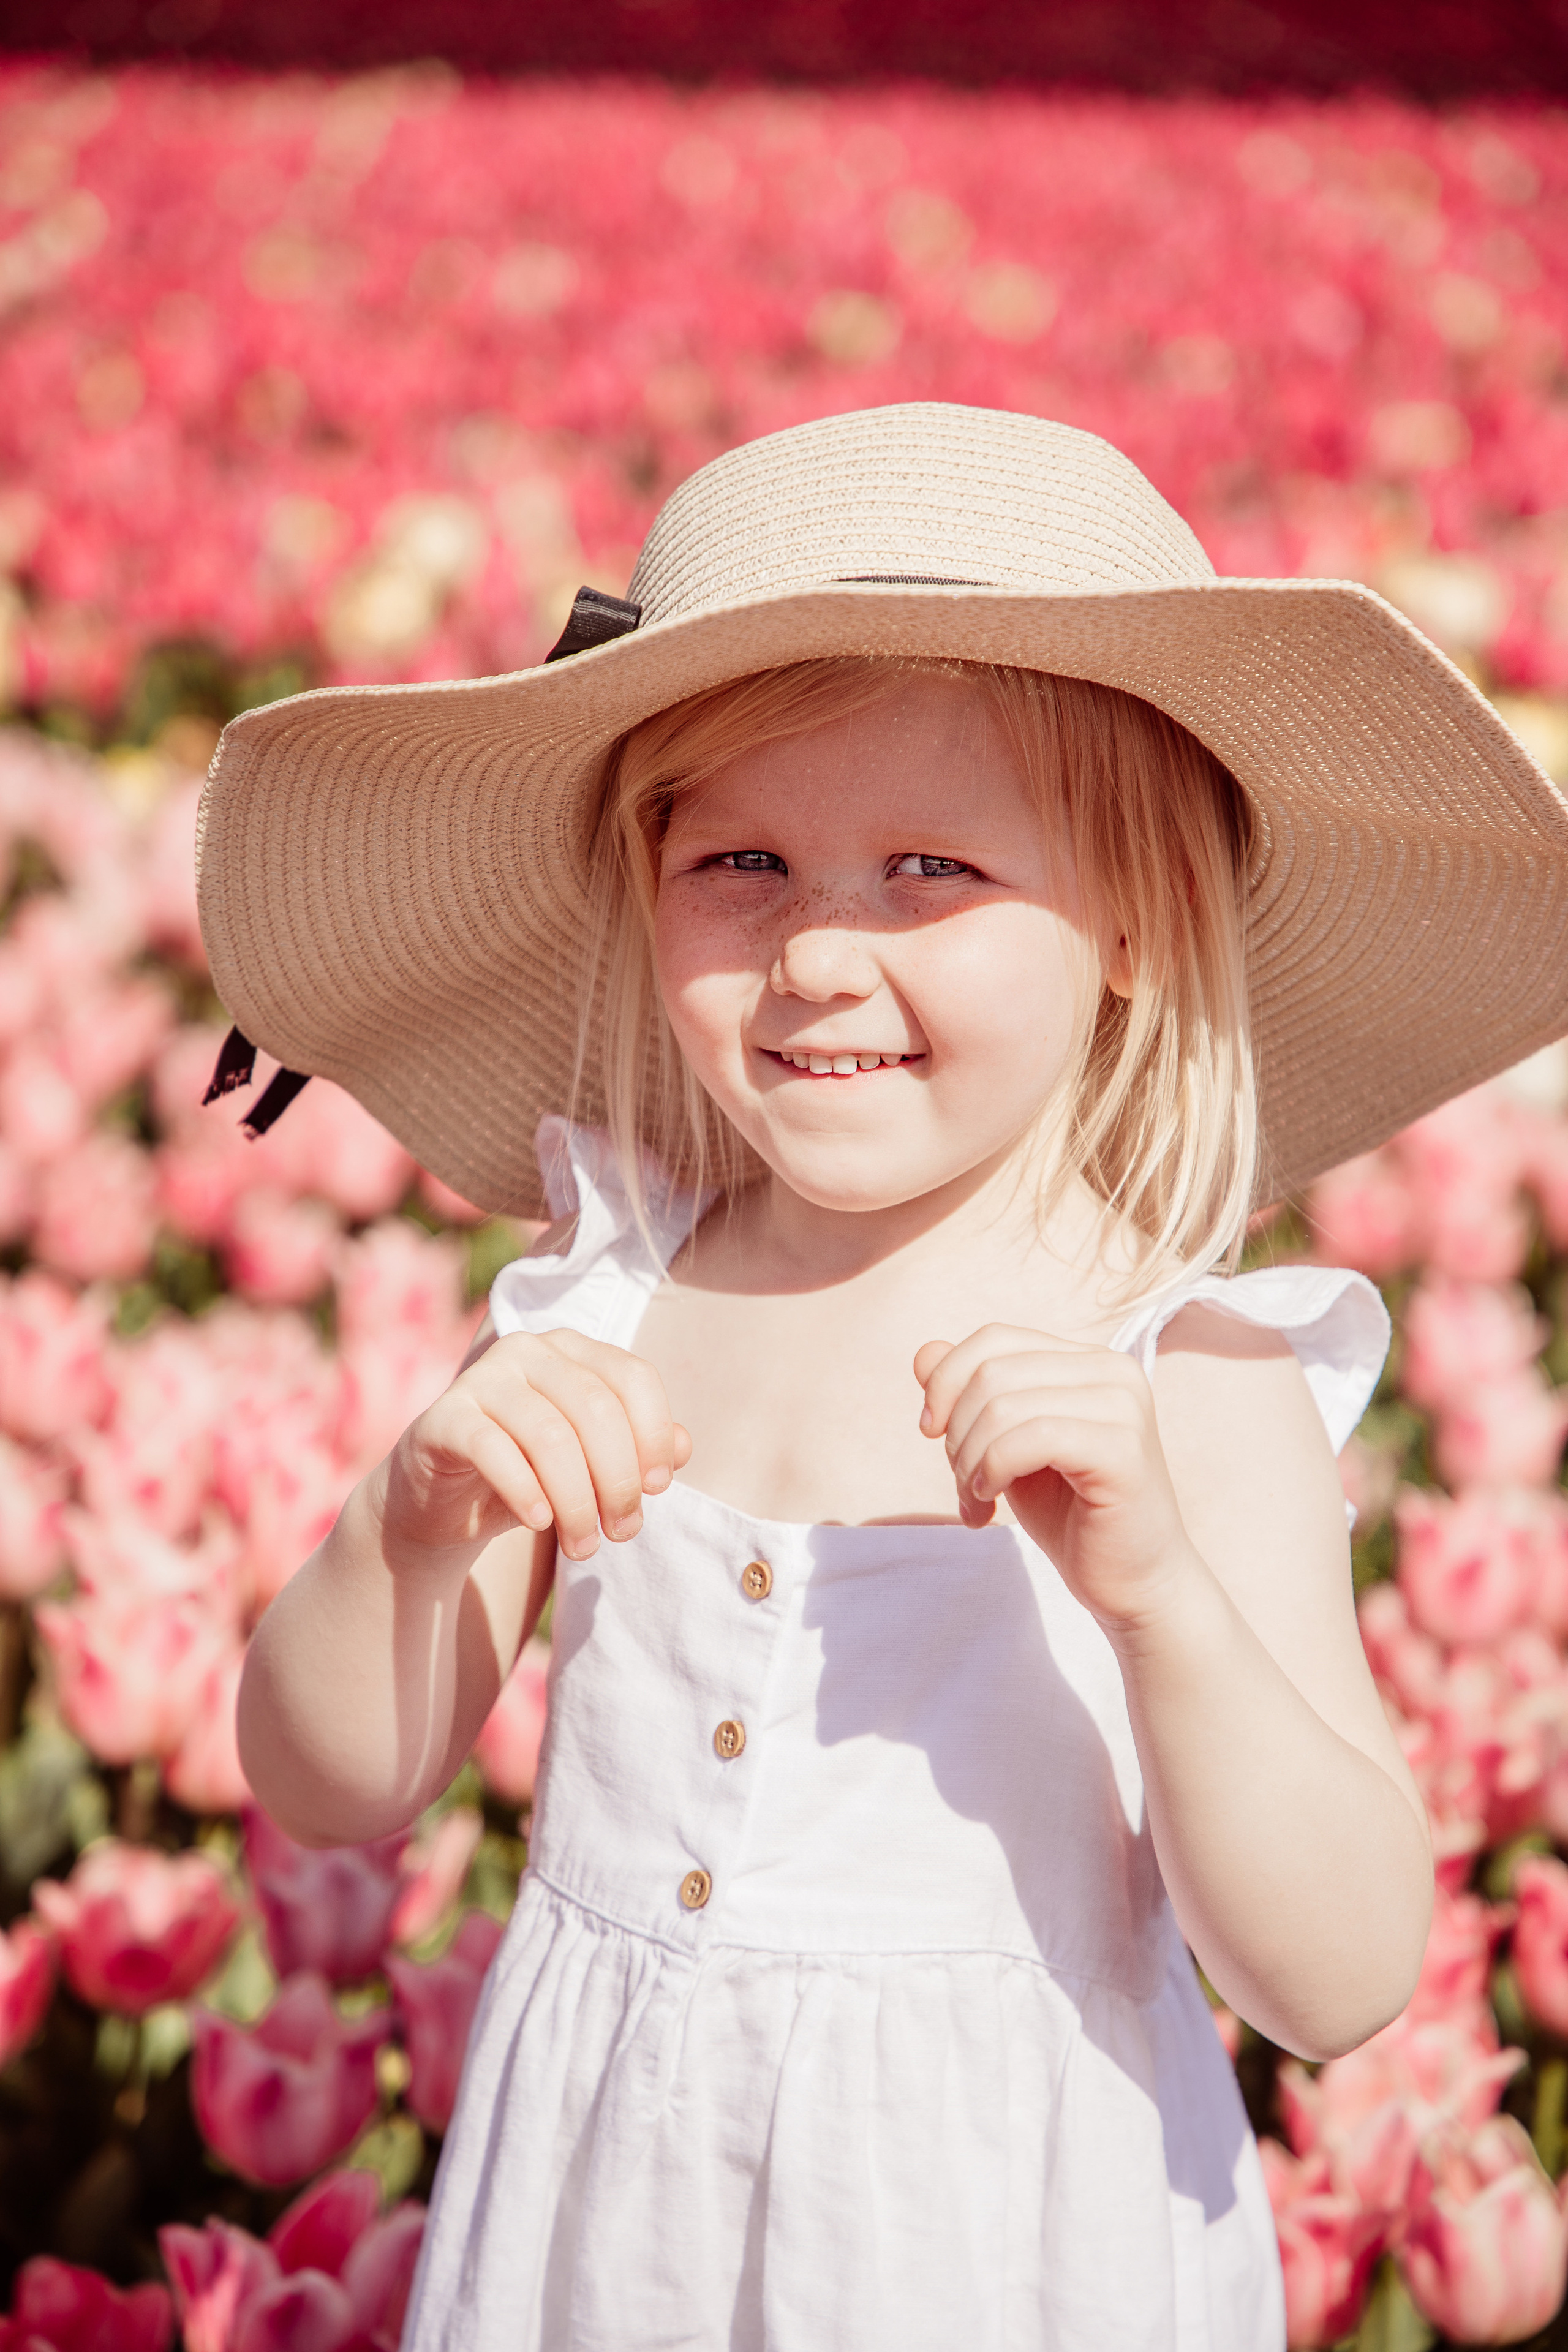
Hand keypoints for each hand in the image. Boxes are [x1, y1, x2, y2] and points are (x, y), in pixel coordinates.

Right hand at [380, 1330, 690, 1566]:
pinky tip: (538, 1522)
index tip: (657, 1490)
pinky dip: (525, 1491)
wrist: (443, 1503)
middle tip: (621, 1533)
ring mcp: (482, 1378)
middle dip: (618, 1481)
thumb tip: (683, 1448)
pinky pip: (493, 1450)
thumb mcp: (591, 1464)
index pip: (633, 1378)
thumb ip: (638, 1450)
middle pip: (597, 1409)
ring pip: (550, 1435)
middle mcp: (528, 1350)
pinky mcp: (443, 1418)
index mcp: (572, 1349)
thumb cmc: (531, 1475)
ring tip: (583, 1546)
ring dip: (576, 1502)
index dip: (654, 1436)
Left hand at [915, 1325, 1192, 1627]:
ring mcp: (1123, 1406)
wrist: (1131, 1583)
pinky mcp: (1123, 1448)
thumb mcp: (1004, 1445)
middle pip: (992, 1372)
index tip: (931, 1432)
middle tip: (964, 1483)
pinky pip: (1032, 1438)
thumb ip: (969, 1396)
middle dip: (957, 1432)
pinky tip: (994, 1501)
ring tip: (979, 1500)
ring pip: (1004, 1406)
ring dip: (970, 1461)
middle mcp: (1112, 1369)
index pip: (994, 1339)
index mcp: (1086, 1360)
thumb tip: (924, 1354)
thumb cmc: (1068, 1514)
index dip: (947, 1381)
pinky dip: (995, 1469)